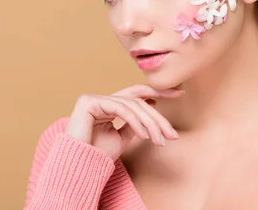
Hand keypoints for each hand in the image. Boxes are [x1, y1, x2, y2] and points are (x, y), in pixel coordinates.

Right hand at [64, 84, 183, 160]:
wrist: (79, 166)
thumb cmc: (97, 154)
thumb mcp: (122, 137)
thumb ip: (134, 123)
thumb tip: (152, 109)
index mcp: (111, 105)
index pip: (138, 93)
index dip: (159, 91)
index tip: (179, 93)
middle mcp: (103, 99)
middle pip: (139, 100)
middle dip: (158, 117)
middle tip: (172, 133)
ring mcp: (95, 98)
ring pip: (133, 106)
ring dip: (150, 124)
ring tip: (160, 140)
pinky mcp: (89, 102)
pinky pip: (121, 109)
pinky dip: (136, 123)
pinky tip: (145, 136)